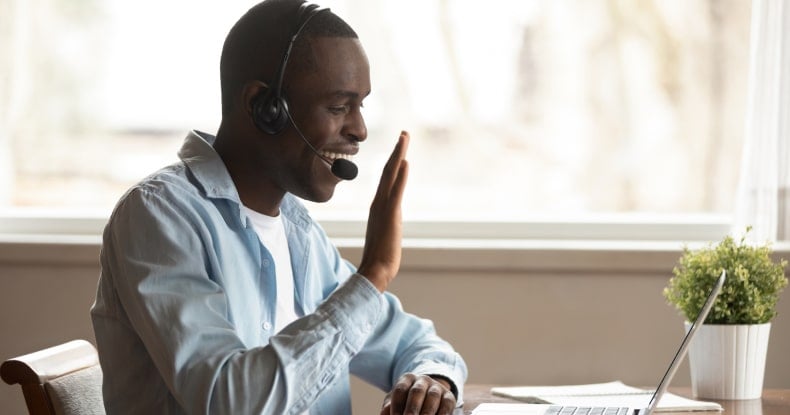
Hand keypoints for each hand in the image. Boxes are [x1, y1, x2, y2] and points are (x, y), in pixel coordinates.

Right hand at [357, 131, 409, 291]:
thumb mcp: (386, 232)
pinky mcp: (390, 216)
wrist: (374, 271)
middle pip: (388, 170)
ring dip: (398, 155)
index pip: (387, 178)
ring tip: (404, 138)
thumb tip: (392, 215)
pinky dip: (401, 176)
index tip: (400, 147)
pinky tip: (405, 162)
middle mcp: (379, 202)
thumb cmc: (380, 257)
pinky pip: (396, 192)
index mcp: (379, 206)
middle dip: (397, 151)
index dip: (393, 161)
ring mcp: (383, 207)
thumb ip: (389, 220)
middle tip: (404, 133)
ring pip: (391, 175)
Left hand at [379, 374, 455, 414]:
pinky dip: (443, 414)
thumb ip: (389, 408)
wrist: (428, 397)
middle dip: (412, 408)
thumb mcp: (396, 403)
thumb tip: (384, 413)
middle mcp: (422, 380)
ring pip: (433, 396)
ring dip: (427, 412)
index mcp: (407, 379)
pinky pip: (447, 404)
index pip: (400, 390)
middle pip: (416, 392)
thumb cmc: (406, 403)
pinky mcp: (449, 396)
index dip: (396, 405)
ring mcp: (437, 387)